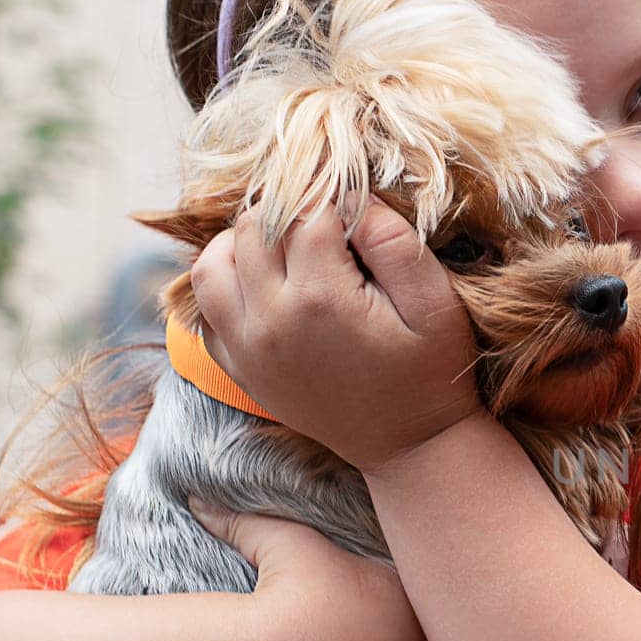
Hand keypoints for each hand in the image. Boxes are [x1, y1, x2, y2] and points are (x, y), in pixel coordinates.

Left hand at [190, 200, 482, 473]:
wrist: (410, 446)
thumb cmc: (430, 373)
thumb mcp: (435, 304)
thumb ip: (393, 243)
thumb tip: (350, 196)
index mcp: (320, 299)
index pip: (305, 211)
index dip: (331, 193)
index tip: (353, 198)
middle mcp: (268, 320)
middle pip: (254, 228)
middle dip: (288, 209)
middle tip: (326, 217)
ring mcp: (245, 346)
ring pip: (212, 262)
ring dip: (245, 240)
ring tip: (286, 241)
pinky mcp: (237, 366)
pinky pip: (205, 306)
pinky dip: (225, 280)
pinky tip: (264, 279)